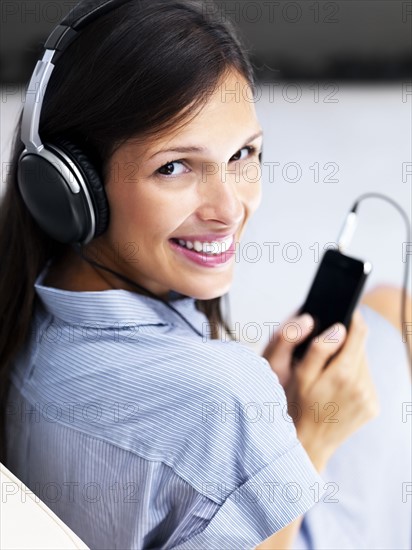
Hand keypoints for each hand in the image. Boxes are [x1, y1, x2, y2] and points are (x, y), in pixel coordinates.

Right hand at [263, 309, 379, 470]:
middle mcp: (362, 386)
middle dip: (346, 344)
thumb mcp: (299, 376)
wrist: (307, 445)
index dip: (353, 319)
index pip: (359, 334)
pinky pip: (365, 381)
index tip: (347, 312)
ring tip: (328, 373)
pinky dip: (353, 378)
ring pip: (363, 364)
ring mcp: (369, 398)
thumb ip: (319, 350)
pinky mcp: (372, 407)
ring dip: (349, 362)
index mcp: (344, 374)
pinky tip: (336, 388)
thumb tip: (339, 329)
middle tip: (325, 351)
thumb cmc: (297, 407)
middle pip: (361, 348)